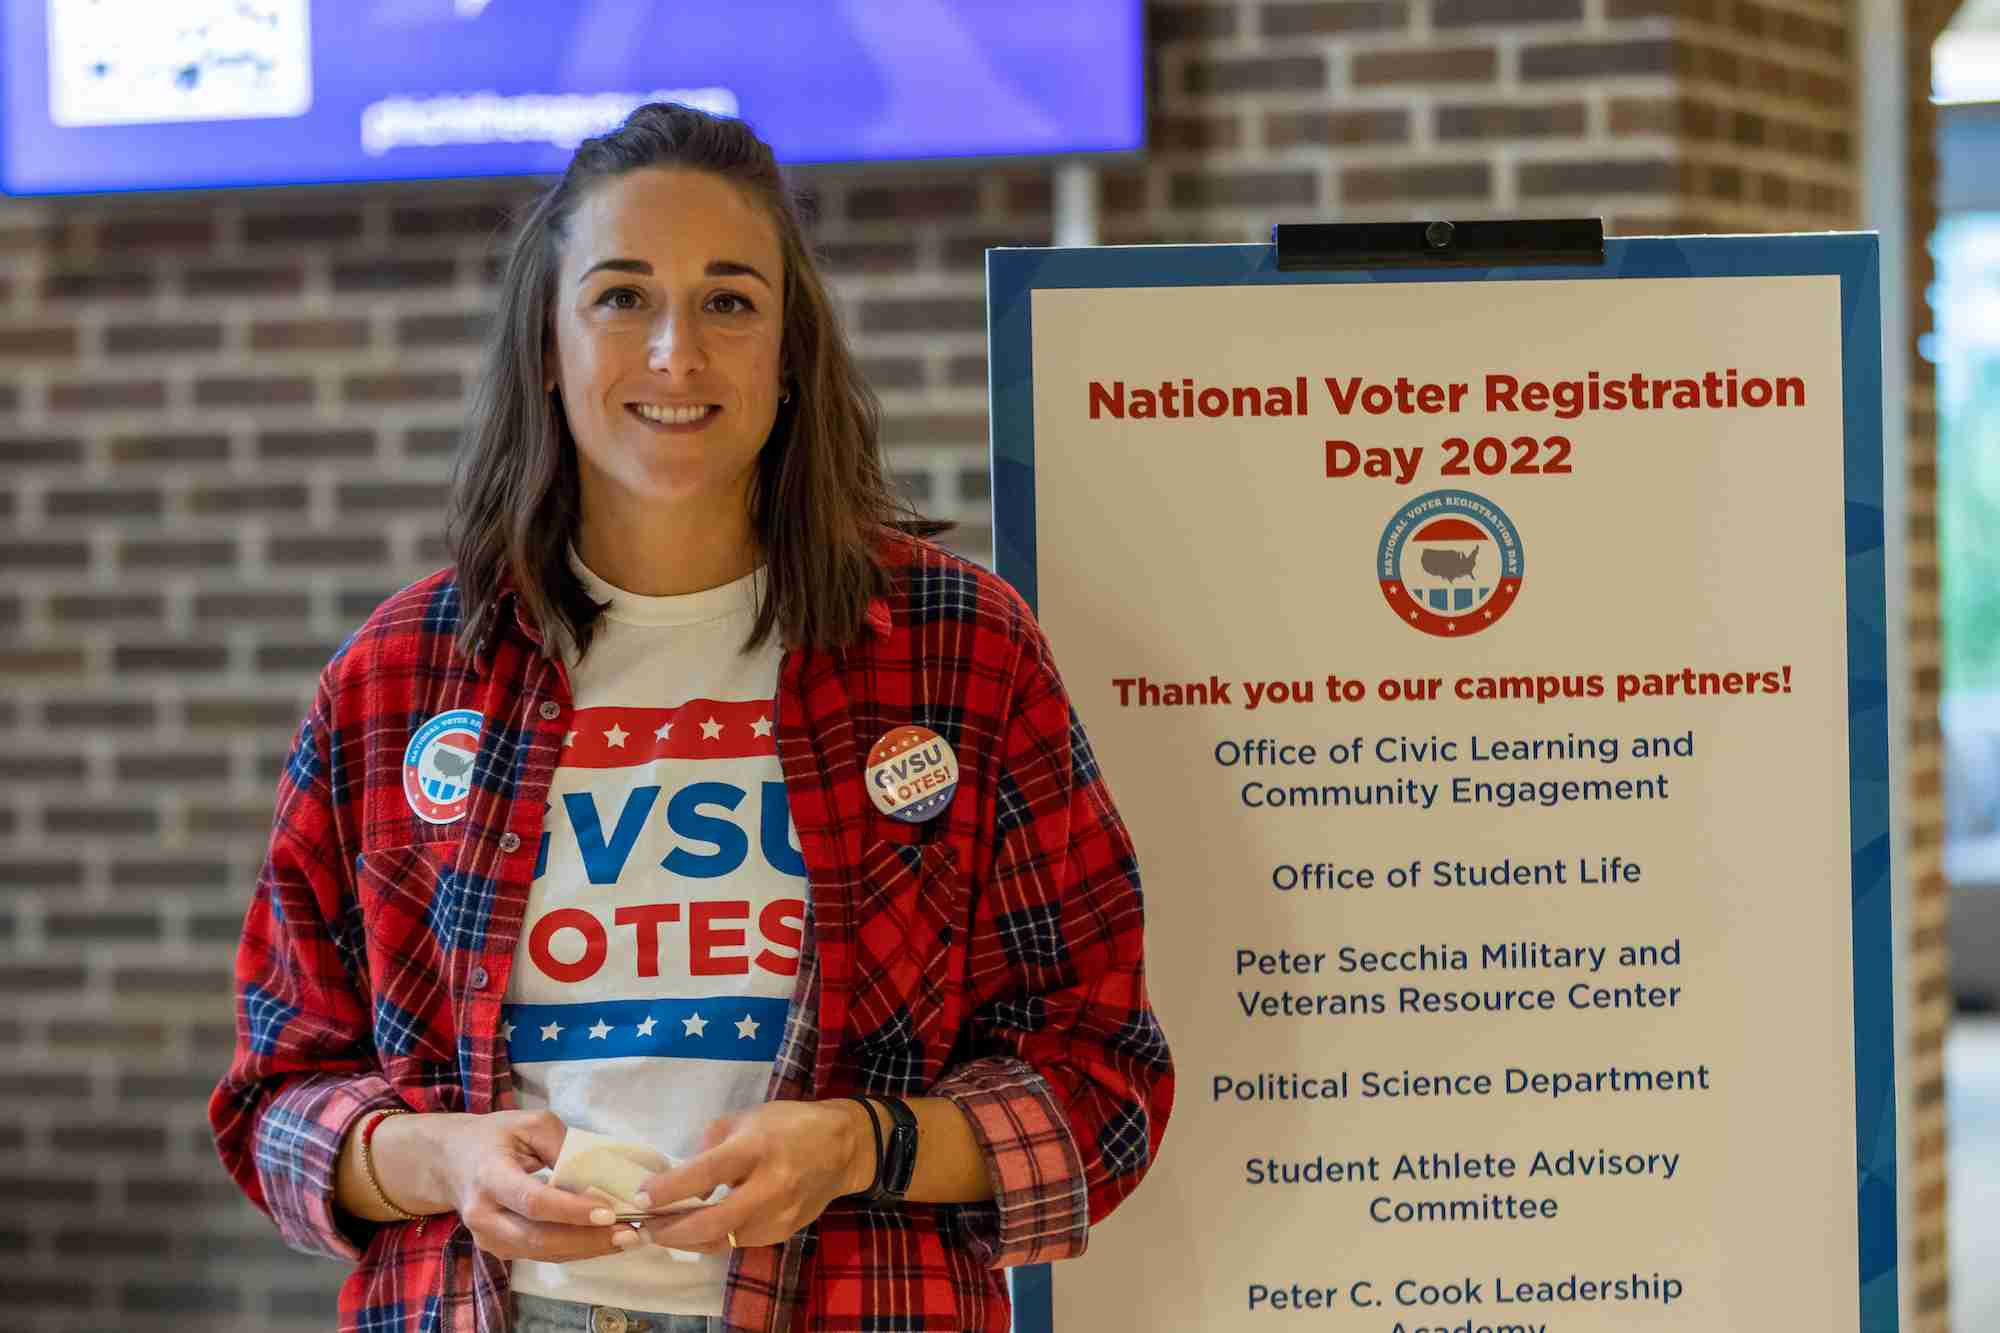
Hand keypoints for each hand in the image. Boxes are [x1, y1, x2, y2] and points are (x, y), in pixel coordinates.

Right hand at [384, 1109, 640, 1262]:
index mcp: (489, 1176)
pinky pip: (541, 1255)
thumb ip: (563, 1145)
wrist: (451, 1161)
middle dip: (587, 1239)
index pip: (533, 1201)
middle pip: (538, 1238)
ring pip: (542, 1253)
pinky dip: (575, 1250)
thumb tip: (597, 1174)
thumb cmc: (495, 1137)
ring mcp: (488, 1238)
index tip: (609, 1212)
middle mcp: (484, 1215)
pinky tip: (604, 1241)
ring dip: (587, 1250)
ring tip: (626, 1239)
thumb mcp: (529, 1124)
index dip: (571, 1210)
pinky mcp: (499, 1249)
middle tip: (629, 1233)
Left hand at [631, 1100, 872, 1253]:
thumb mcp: (747, 1118)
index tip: (640, 1197)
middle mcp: (770, 1185)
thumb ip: (711, 1144)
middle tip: (643, 1230)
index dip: (669, 1189)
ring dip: (687, 1240)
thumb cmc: (788, 1125)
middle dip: (672, 1231)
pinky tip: (695, 1231)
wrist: (843, 1147)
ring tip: (660, 1233)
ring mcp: (779, 1214)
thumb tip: (684, 1177)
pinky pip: (738, 1241)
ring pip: (722, 1240)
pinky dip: (712, 1238)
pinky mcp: (783, 1232)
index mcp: (757, 1148)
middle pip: (713, 1222)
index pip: (706, 1173)